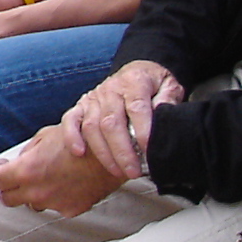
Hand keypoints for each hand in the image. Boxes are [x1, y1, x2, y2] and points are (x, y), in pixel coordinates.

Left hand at [0, 123, 127, 216]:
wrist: (113, 153)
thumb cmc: (81, 138)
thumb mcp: (47, 136)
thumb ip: (28, 152)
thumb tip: (18, 161)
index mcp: (27, 170)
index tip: (3, 167)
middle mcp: (38, 191)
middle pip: (8, 199)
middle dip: (9, 188)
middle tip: (16, 178)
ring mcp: (54, 203)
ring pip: (32, 204)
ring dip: (34, 194)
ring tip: (47, 178)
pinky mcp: (71, 210)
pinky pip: (55, 206)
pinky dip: (56, 197)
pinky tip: (66, 183)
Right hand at [62, 60, 183, 180]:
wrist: (138, 70)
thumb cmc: (154, 83)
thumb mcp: (170, 85)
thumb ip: (168, 99)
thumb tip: (163, 116)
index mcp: (134, 82)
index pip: (136, 108)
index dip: (142, 132)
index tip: (149, 152)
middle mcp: (111, 89)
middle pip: (111, 123)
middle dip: (122, 151)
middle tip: (133, 171)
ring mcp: (94, 98)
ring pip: (92, 127)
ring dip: (103, 153)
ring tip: (118, 171)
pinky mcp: (82, 105)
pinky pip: (70, 120)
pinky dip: (72, 136)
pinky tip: (79, 152)